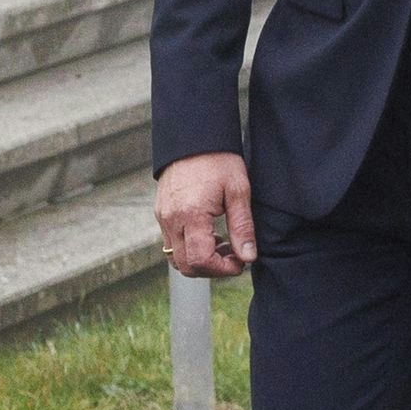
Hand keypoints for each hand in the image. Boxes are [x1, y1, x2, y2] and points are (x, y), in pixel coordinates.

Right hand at [155, 153, 256, 277]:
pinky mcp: (161, 214)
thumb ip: (242, 227)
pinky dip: (191, 248)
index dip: (222, 269)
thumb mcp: (239, 191)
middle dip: (212, 269)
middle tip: (235, 257)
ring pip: (176, 257)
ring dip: (200, 260)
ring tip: (225, 245)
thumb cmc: (219, 162)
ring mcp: (163, 218)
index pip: (199, 260)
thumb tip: (248, 257)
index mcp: (191, 215)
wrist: (193, 139)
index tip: (241, 263)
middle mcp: (171, 220)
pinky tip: (211, 235)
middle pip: (185, 265)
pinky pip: (172, 243)